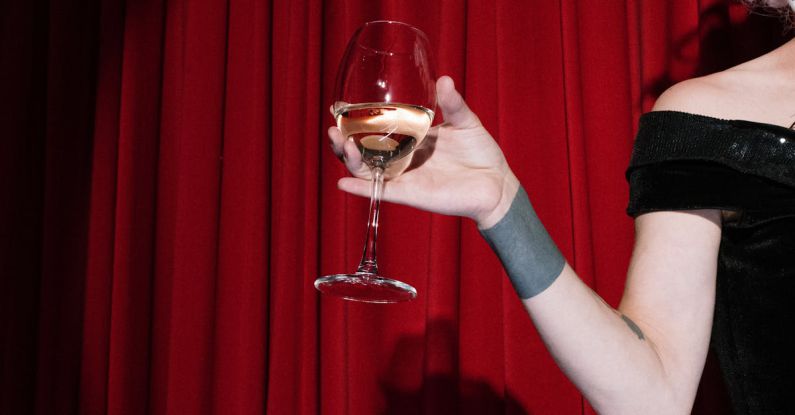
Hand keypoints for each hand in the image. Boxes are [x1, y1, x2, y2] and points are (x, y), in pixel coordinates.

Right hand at [330, 76, 519, 227]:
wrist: (497, 184)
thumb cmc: (482, 153)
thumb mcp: (466, 122)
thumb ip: (452, 104)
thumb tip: (443, 79)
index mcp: (412, 138)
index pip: (378, 130)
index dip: (357, 123)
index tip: (340, 110)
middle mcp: (403, 158)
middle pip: (364, 151)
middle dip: (343, 141)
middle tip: (332, 128)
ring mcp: (404, 176)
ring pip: (368, 170)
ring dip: (350, 160)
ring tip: (340, 143)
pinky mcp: (410, 194)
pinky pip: (382, 191)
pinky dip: (362, 189)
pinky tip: (343, 183)